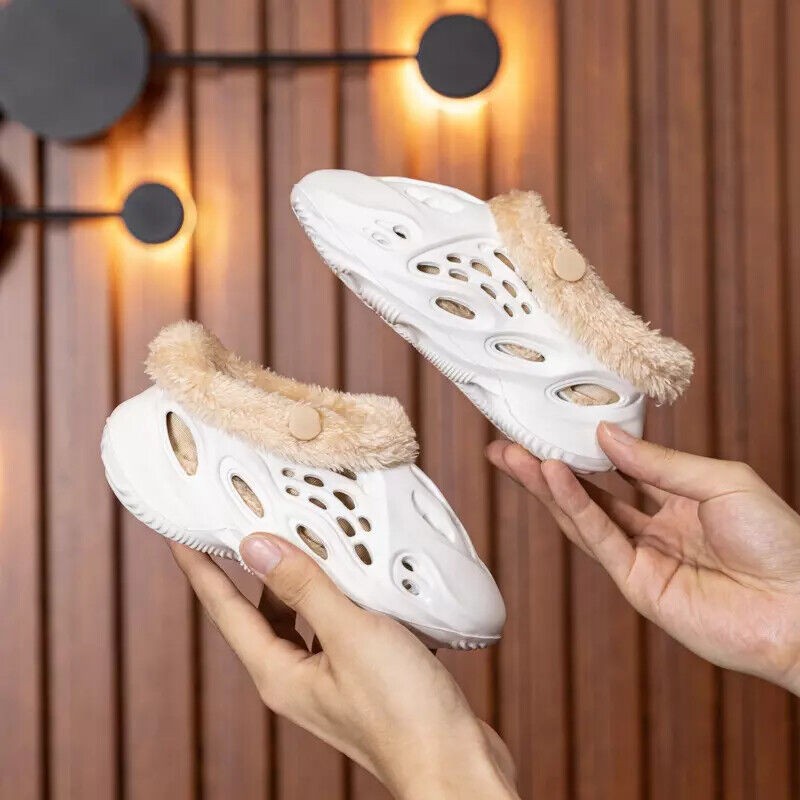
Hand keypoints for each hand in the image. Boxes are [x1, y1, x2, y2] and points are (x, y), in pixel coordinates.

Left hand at [169, 535, 517, 799]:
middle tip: (247, 524)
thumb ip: (304, 588)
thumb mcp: (350, 635)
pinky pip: (337, 625)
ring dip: (302, 579)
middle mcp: (297, 678)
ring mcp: (329, 679)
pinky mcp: (362, 677)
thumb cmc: (403, 713)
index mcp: (280, 673)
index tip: (180, 537)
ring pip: (302, 617)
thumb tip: (256, 548)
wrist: (454, 764)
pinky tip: (360, 576)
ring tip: (307, 539)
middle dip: (251, 569)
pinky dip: (340, 596)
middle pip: (260, 612)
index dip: (201, 570)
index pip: (225, 611)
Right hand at [486, 423, 799, 694]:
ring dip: (546, 485)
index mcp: (678, 501)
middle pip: (588, 493)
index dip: (584, 448)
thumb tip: (605, 435)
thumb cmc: (781, 541)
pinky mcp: (637, 585)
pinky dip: (573, 505)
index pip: (618, 470)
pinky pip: (598, 538)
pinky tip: (552, 476)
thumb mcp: (721, 481)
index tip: (553, 424)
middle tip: (507, 444)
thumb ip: (660, 463)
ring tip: (513, 456)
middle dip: (546, 467)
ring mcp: (642, 558)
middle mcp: (654, 529)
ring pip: (582, 516)